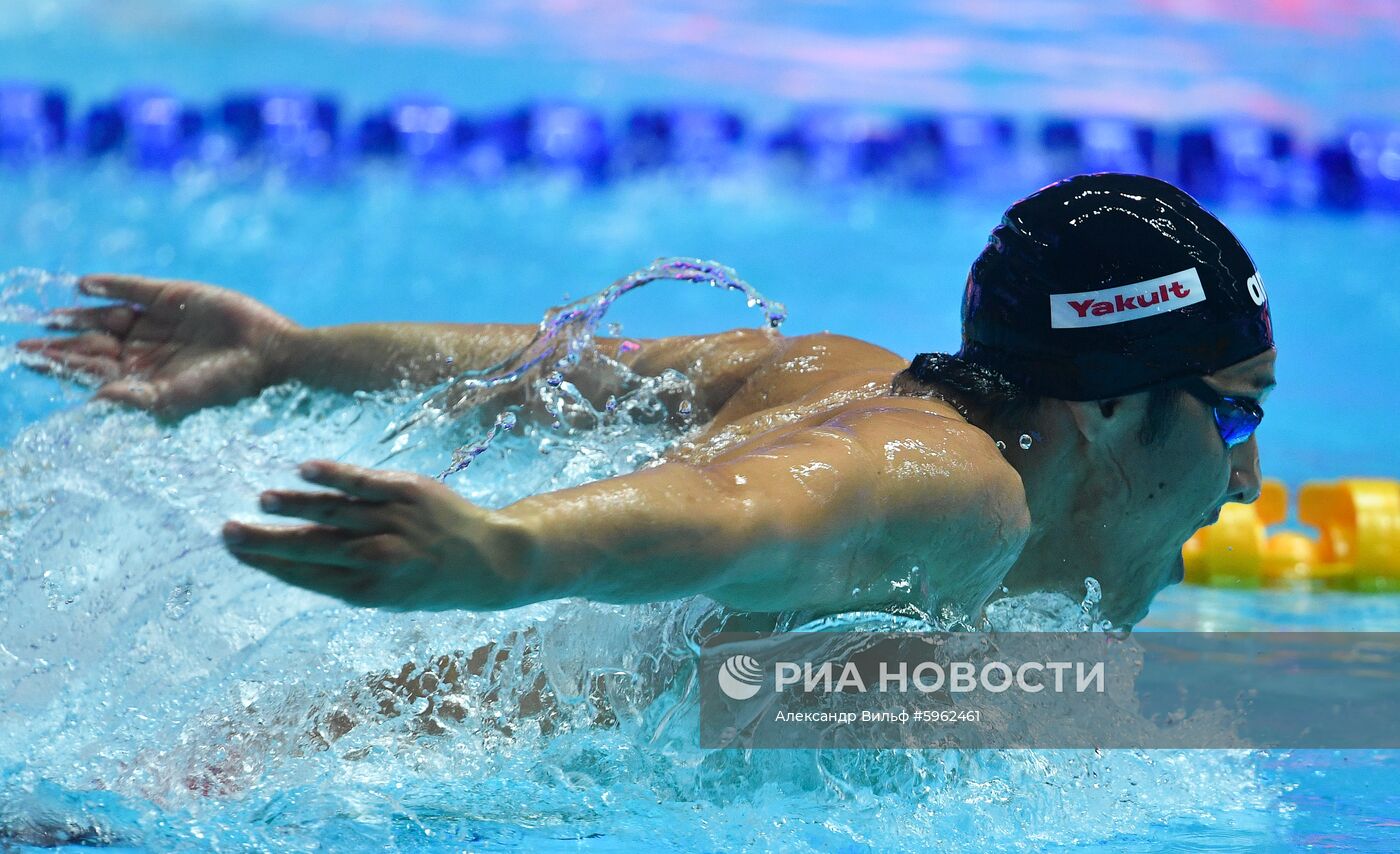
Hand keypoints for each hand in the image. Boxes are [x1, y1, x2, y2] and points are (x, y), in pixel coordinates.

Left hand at [17, 274, 300, 418]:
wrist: (271, 353)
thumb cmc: (229, 385)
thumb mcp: (179, 398)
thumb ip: (135, 398)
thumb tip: (92, 399)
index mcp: (145, 378)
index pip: (93, 370)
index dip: (60, 364)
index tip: (26, 359)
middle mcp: (147, 350)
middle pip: (93, 344)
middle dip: (59, 343)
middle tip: (23, 342)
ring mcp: (159, 321)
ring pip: (107, 316)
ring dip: (76, 315)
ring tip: (47, 317)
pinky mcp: (174, 296)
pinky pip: (133, 289)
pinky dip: (108, 285)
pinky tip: (83, 284)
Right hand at [222, 460, 534, 610]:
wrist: (489, 560)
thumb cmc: (424, 579)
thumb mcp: (384, 596)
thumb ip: (339, 579)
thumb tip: (284, 562)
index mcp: (368, 591)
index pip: (307, 576)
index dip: (269, 564)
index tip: (235, 552)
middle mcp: (381, 558)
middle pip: (315, 548)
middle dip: (269, 541)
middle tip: (228, 532)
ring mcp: (396, 523)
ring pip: (336, 513)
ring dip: (296, 506)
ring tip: (262, 501)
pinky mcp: (408, 492)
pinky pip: (365, 482)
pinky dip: (335, 475)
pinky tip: (305, 469)